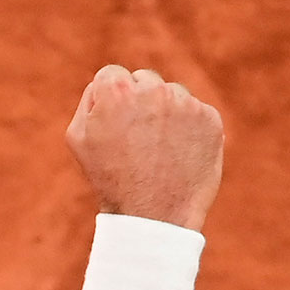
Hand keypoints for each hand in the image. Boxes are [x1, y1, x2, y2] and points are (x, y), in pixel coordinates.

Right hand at [64, 65, 223, 230]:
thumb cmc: (110, 178)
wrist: (153, 215)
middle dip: (140, 102)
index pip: (113, 74)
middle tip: (137, 138)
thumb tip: (105, 83)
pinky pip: (197, 113)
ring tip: (158, 149)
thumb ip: (90, 99)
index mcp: (117, 90)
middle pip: (145, 80)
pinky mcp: (210, 120)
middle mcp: (153, 90)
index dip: (111, 100)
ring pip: (173, 95)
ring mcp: (186, 104)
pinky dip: (190, 129)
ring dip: (166, 113)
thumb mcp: (79, 137)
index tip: (116, 122)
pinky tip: (179, 153)